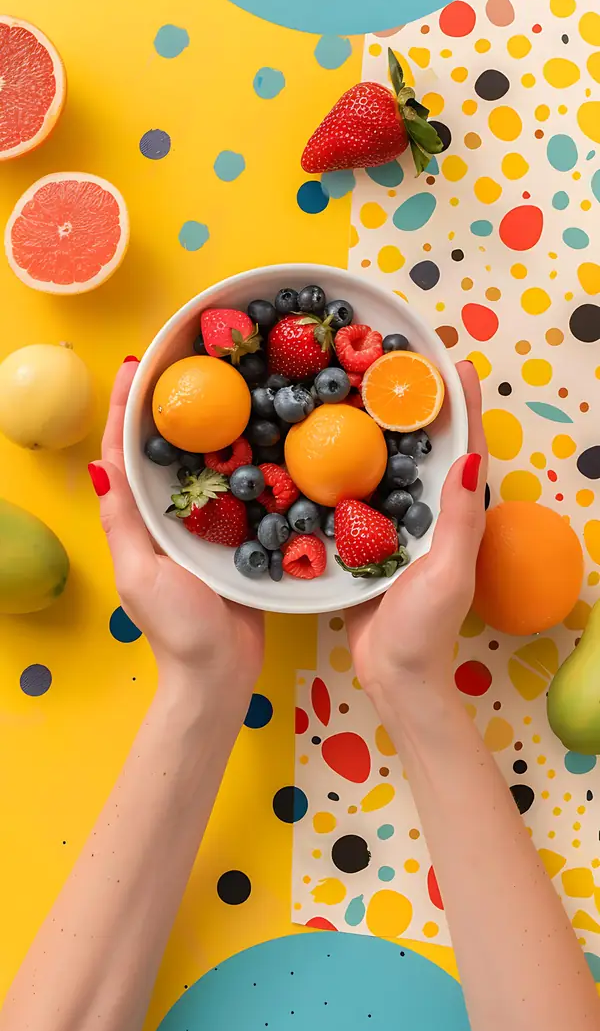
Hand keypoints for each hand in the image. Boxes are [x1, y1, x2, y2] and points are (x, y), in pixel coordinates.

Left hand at [89, 361, 263, 699]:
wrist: (221, 674)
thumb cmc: (177, 629)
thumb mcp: (141, 573)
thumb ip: (122, 521)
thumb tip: (98, 463)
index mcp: (138, 518)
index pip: (123, 451)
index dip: (126, 407)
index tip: (136, 363)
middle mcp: (168, 513)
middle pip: (165, 446)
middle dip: (170, 401)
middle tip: (189, 356)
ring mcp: (205, 524)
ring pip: (206, 460)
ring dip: (212, 421)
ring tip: (229, 380)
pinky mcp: (239, 536)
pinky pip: (245, 488)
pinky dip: (250, 457)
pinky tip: (267, 432)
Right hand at [346, 361, 487, 699]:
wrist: (390, 674)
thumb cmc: (424, 629)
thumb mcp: (446, 572)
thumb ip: (457, 519)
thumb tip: (469, 456)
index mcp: (453, 515)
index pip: (464, 448)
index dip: (462, 406)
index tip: (455, 363)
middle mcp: (425, 512)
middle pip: (423, 446)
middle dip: (414, 402)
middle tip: (395, 358)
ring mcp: (390, 525)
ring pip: (383, 463)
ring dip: (374, 426)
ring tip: (356, 385)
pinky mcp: (359, 539)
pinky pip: (350, 493)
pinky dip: (339, 464)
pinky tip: (316, 443)